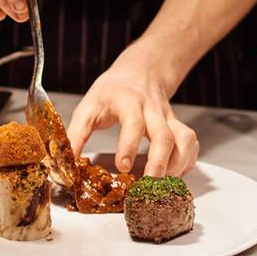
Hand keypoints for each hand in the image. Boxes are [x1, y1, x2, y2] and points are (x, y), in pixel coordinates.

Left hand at [66, 44, 199, 176]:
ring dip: (176, 164)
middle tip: (148, 183)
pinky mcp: (177, 125)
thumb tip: (65, 163)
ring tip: (161, 183)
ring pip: (184, 139)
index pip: (133, 122)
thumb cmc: (110, 92)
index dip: (129, 144)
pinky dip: (187, 161)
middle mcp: (152, 109)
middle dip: (159, 162)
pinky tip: (174, 174)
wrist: (138, 71)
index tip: (122, 166)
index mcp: (127, 101)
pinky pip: (191, 143)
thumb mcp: (87, 107)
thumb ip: (75, 135)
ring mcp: (168, 118)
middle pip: (164, 135)